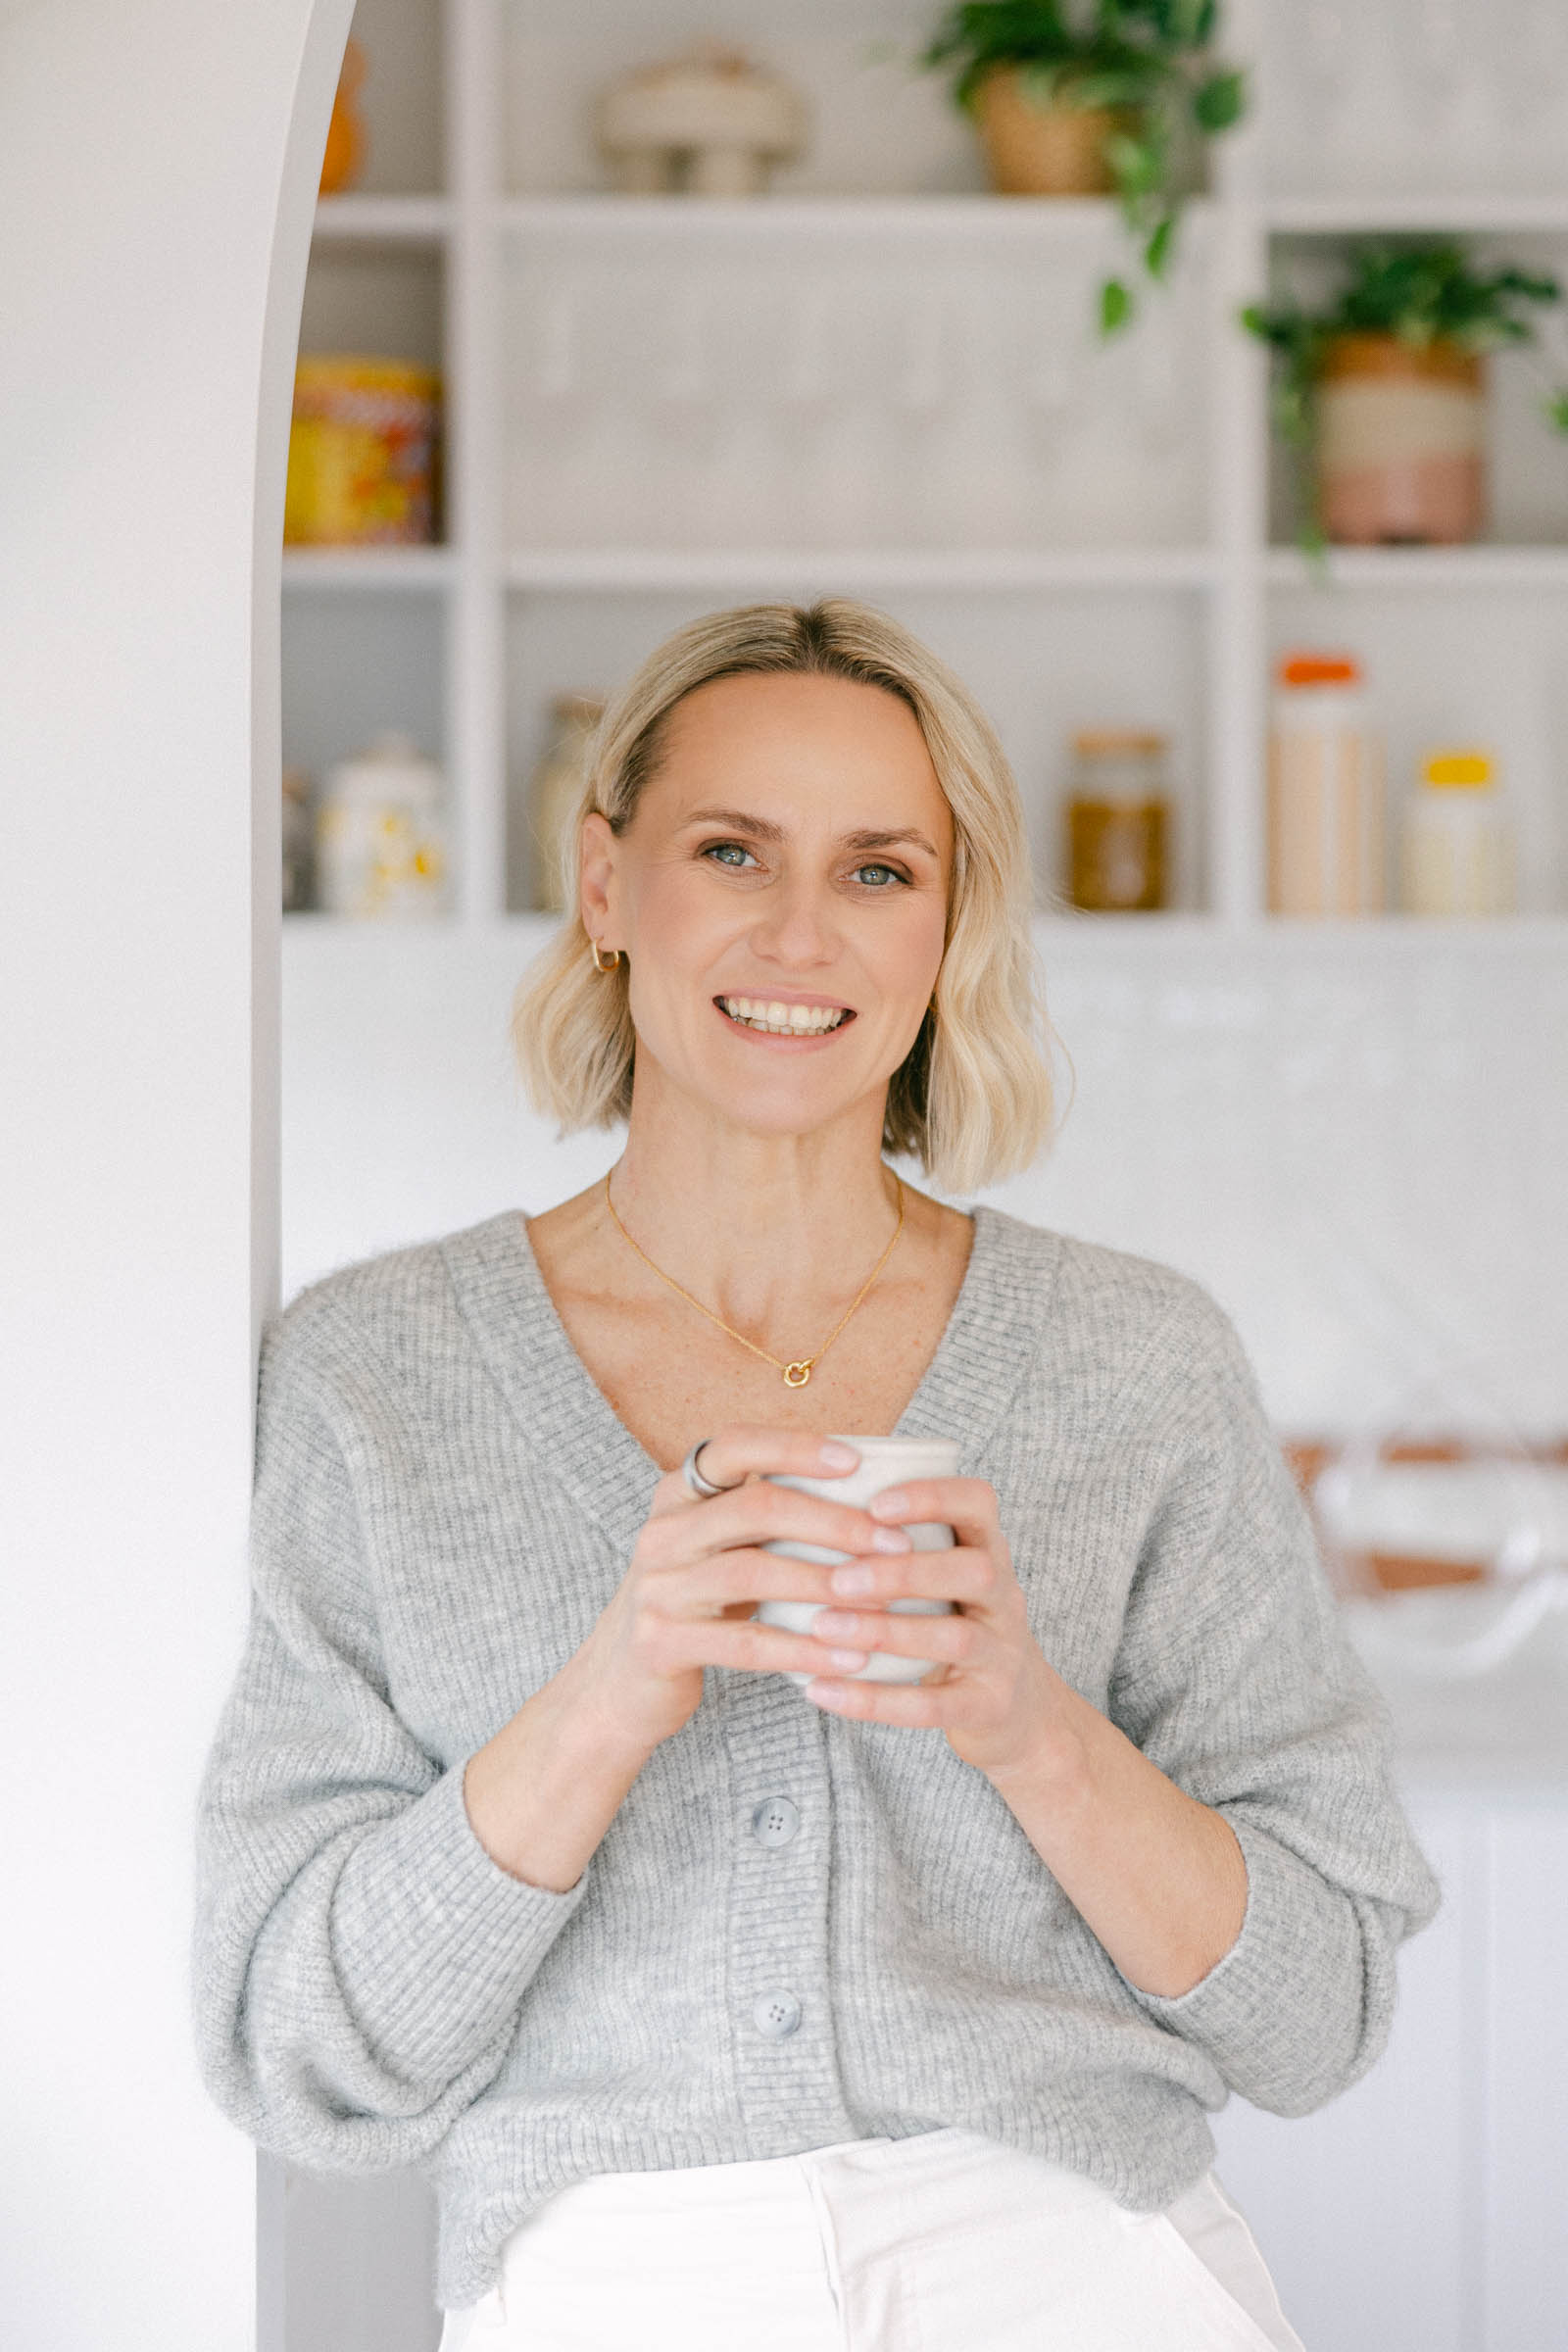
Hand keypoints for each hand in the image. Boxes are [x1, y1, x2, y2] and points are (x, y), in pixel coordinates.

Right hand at [565, 1425, 915, 1760]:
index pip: (734, 1446)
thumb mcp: (717, 1548)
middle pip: (756, 1506)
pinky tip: (849, 1658)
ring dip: (826, 1582)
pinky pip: (744, 1643)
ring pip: (753, 1571)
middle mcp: (662, 1531)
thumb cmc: (695, 1604)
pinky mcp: (660, 1642)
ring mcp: (657, 1586)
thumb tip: (868, 1490)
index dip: (795, 1447)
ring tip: (882, 1597)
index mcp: (679, 1494)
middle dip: (834, 1520)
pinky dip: (803, 1648)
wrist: (620, 1682)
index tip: (856, 1462)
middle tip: (895, 1542)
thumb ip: (766, 1517)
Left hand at [797, 1475, 1068, 1781]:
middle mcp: (1005, 1598)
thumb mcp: (942, 1579)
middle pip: (973, 1571)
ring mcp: (1003, 1655)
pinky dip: (874, 1700)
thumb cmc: (953, 1624)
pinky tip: (822, 1690)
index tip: (874, 1504)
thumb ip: (895, 1547)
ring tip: (822, 1628)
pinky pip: (933, 1706)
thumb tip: (794, 1512)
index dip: (931, 1497)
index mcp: (989, 1551)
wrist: (1017, 1709)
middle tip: (839, 1579)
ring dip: (885, 1631)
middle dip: (902, 1571)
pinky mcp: (989, 1707)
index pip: (978, 1503)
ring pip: (955, 1637)